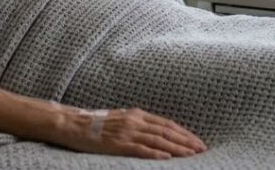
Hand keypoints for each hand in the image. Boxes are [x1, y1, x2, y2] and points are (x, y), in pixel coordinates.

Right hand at [68, 108, 205, 158]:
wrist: (72, 123)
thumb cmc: (95, 123)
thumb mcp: (120, 119)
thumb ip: (137, 124)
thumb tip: (156, 133)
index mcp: (137, 114)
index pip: (167, 124)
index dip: (184, 133)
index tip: (198, 141)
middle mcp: (134, 121)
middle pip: (166, 132)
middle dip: (186, 141)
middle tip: (202, 150)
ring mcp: (126, 132)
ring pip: (157, 141)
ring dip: (177, 149)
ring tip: (191, 155)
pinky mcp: (117, 144)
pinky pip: (140, 149)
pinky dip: (155, 154)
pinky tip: (167, 158)